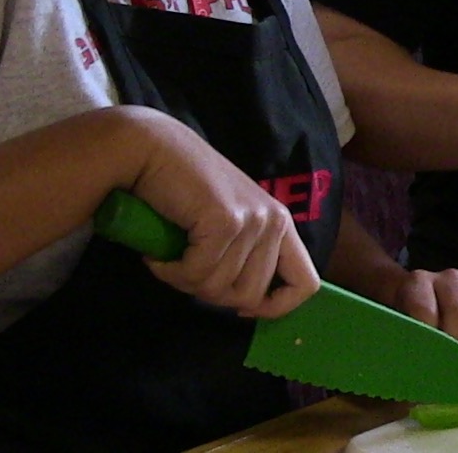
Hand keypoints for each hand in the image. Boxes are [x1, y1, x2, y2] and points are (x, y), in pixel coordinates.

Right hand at [122, 108, 319, 319]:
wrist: (152, 149)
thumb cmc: (184, 189)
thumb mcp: (228, 224)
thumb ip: (244, 256)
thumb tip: (247, 306)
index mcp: (280, 223)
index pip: (305, 284)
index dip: (274, 307)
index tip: (239, 307)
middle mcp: (274, 221)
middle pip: (251, 296)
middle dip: (211, 293)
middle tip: (186, 268)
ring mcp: (252, 221)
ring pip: (219, 289)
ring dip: (184, 281)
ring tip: (171, 254)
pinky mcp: (225, 222)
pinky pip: (197, 274)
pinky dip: (170, 271)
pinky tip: (158, 252)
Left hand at [376, 266, 457, 367]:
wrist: (419, 312)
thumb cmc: (403, 330)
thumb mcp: (393, 339)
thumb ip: (399, 360)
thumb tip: (414, 399)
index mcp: (418, 284)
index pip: (424, 307)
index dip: (425, 337)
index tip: (421, 366)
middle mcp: (450, 281)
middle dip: (456, 350)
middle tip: (447, 376)